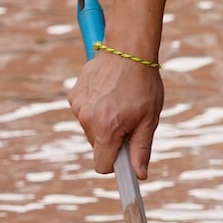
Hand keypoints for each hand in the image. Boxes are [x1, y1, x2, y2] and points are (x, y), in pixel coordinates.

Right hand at [69, 51, 163, 179]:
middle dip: (112, 140)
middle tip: (129, 120)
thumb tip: (139, 174)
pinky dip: (95, 108)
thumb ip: (141, 148)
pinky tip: (108, 93)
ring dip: (103, 123)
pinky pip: (85, 113)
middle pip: (97, 147)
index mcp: (107, 128)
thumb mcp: (149, 118)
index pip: (102, 165)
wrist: (127, 48)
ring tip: (119, 102)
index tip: (125, 159)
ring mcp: (78, 106)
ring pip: (91, 129)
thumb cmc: (143, 84)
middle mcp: (87, 119)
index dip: (115, 164)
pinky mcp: (74, 95)